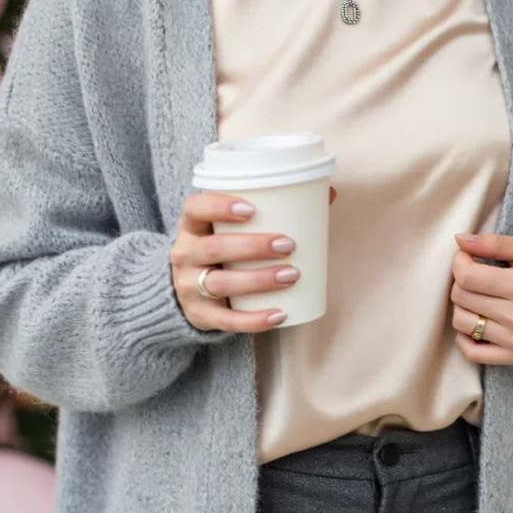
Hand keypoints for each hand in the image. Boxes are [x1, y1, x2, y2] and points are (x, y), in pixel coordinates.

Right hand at [170, 187, 336, 332]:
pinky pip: (227, 320)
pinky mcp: (201, 315)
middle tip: (288, 244)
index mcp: (191, 226)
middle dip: (253, 246)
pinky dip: (255, 320)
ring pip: (221, 284)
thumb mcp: (228, 228)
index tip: (251, 209)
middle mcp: (184, 255)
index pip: (195, 208)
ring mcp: (189, 287)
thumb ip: (270, 209)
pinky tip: (280, 314)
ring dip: (259, 280)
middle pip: (213, 248)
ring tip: (292, 275)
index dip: (218, 206)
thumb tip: (327, 193)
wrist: (187, 291)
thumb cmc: (220, 249)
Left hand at [449, 232, 512, 366]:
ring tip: (477, 299)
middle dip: (461, 283)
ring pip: (461, 323)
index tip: (466, 258)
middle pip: (461, 298)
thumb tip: (459, 239)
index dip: (459, 263)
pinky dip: (465, 338)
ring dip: (462, 308)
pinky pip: (471, 352)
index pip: (467, 277)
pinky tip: (477, 322)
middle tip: (475, 277)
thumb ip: (493, 242)